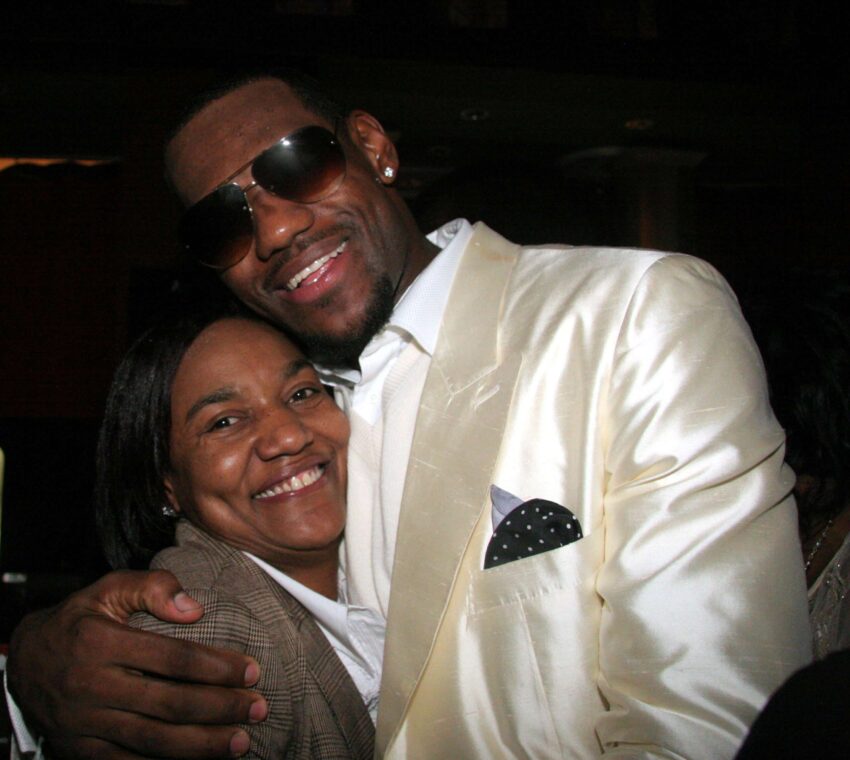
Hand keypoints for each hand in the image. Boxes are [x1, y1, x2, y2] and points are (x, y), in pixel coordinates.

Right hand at [7, 569, 267, 757]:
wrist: (25, 663)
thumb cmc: (79, 621)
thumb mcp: (108, 589)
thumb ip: (152, 588)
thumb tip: (194, 607)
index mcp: (102, 643)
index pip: (173, 658)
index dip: (216, 667)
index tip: (250, 670)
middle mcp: (94, 687)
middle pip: (170, 703)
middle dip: (220, 709)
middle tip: (258, 708)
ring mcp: (86, 724)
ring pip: (154, 740)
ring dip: (202, 745)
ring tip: (240, 741)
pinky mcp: (82, 750)